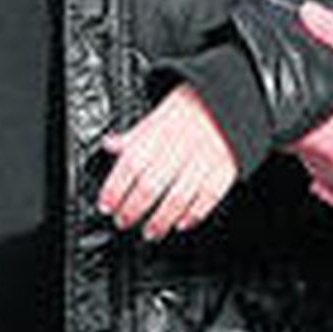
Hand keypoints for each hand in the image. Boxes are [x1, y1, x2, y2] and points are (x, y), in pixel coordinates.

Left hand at [99, 84, 237, 240]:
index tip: (106, 205)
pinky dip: (194, 213)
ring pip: (178, 196)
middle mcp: (179, 146)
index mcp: (159, 132)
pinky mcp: (224, 168)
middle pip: (151, 185)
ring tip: (150, 231)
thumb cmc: (190, 108)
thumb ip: (134, 136)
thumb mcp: (156, 115)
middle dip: (133, 209)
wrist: (226, 99)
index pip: (130, 165)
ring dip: (161, 219)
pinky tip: (181, 223)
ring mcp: (203, 159)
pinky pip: (208, 196)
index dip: (115, 189)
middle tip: (123, 222)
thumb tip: (109, 144)